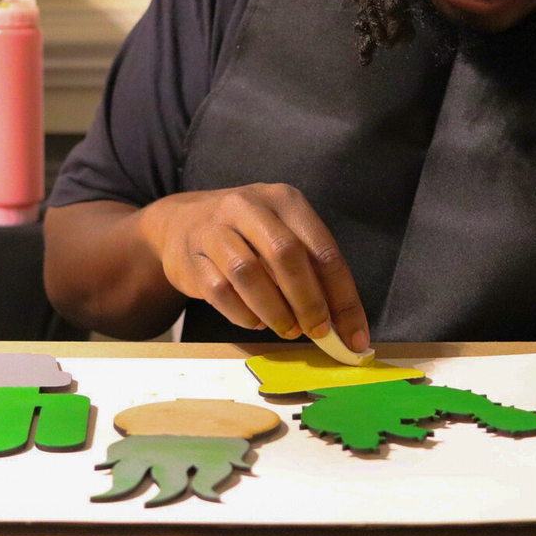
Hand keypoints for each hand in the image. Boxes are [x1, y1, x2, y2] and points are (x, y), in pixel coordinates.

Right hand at [137, 183, 369, 352]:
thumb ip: (311, 271)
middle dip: (309, 302)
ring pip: (249, 274)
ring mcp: (215, 228)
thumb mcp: (281, 234)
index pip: (322, 250)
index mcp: (284, 199)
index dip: (343, 298)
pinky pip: (220, 292)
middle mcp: (249, 206)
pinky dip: (244, 315)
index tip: (354, 336)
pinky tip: (256, 321)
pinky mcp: (192, 256)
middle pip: (286, 255)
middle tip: (318, 332)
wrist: (180, 224)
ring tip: (288, 329)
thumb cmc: (246, 235)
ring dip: (276, 311)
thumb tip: (342, 325)